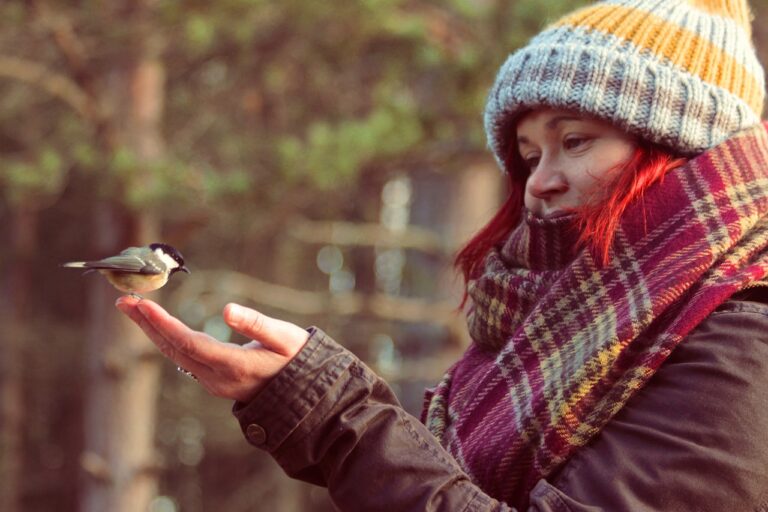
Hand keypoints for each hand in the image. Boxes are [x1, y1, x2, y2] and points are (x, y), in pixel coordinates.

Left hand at [115, 296, 309, 402]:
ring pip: (175, 355)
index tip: (143, 304)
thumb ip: (257, 323)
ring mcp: (214, 382)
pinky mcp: (214, 381)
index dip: (163, 324)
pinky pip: (184, 359)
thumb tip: (226, 309)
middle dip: (147, 325)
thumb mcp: (286, 337)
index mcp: (234, 365)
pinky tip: (158, 327)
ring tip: (134, 309)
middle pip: (173, 349)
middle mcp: (218, 378)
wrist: (304, 393)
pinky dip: (167, 340)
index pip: (188, 342)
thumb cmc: (298, 360)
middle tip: (124, 302)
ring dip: (153, 332)